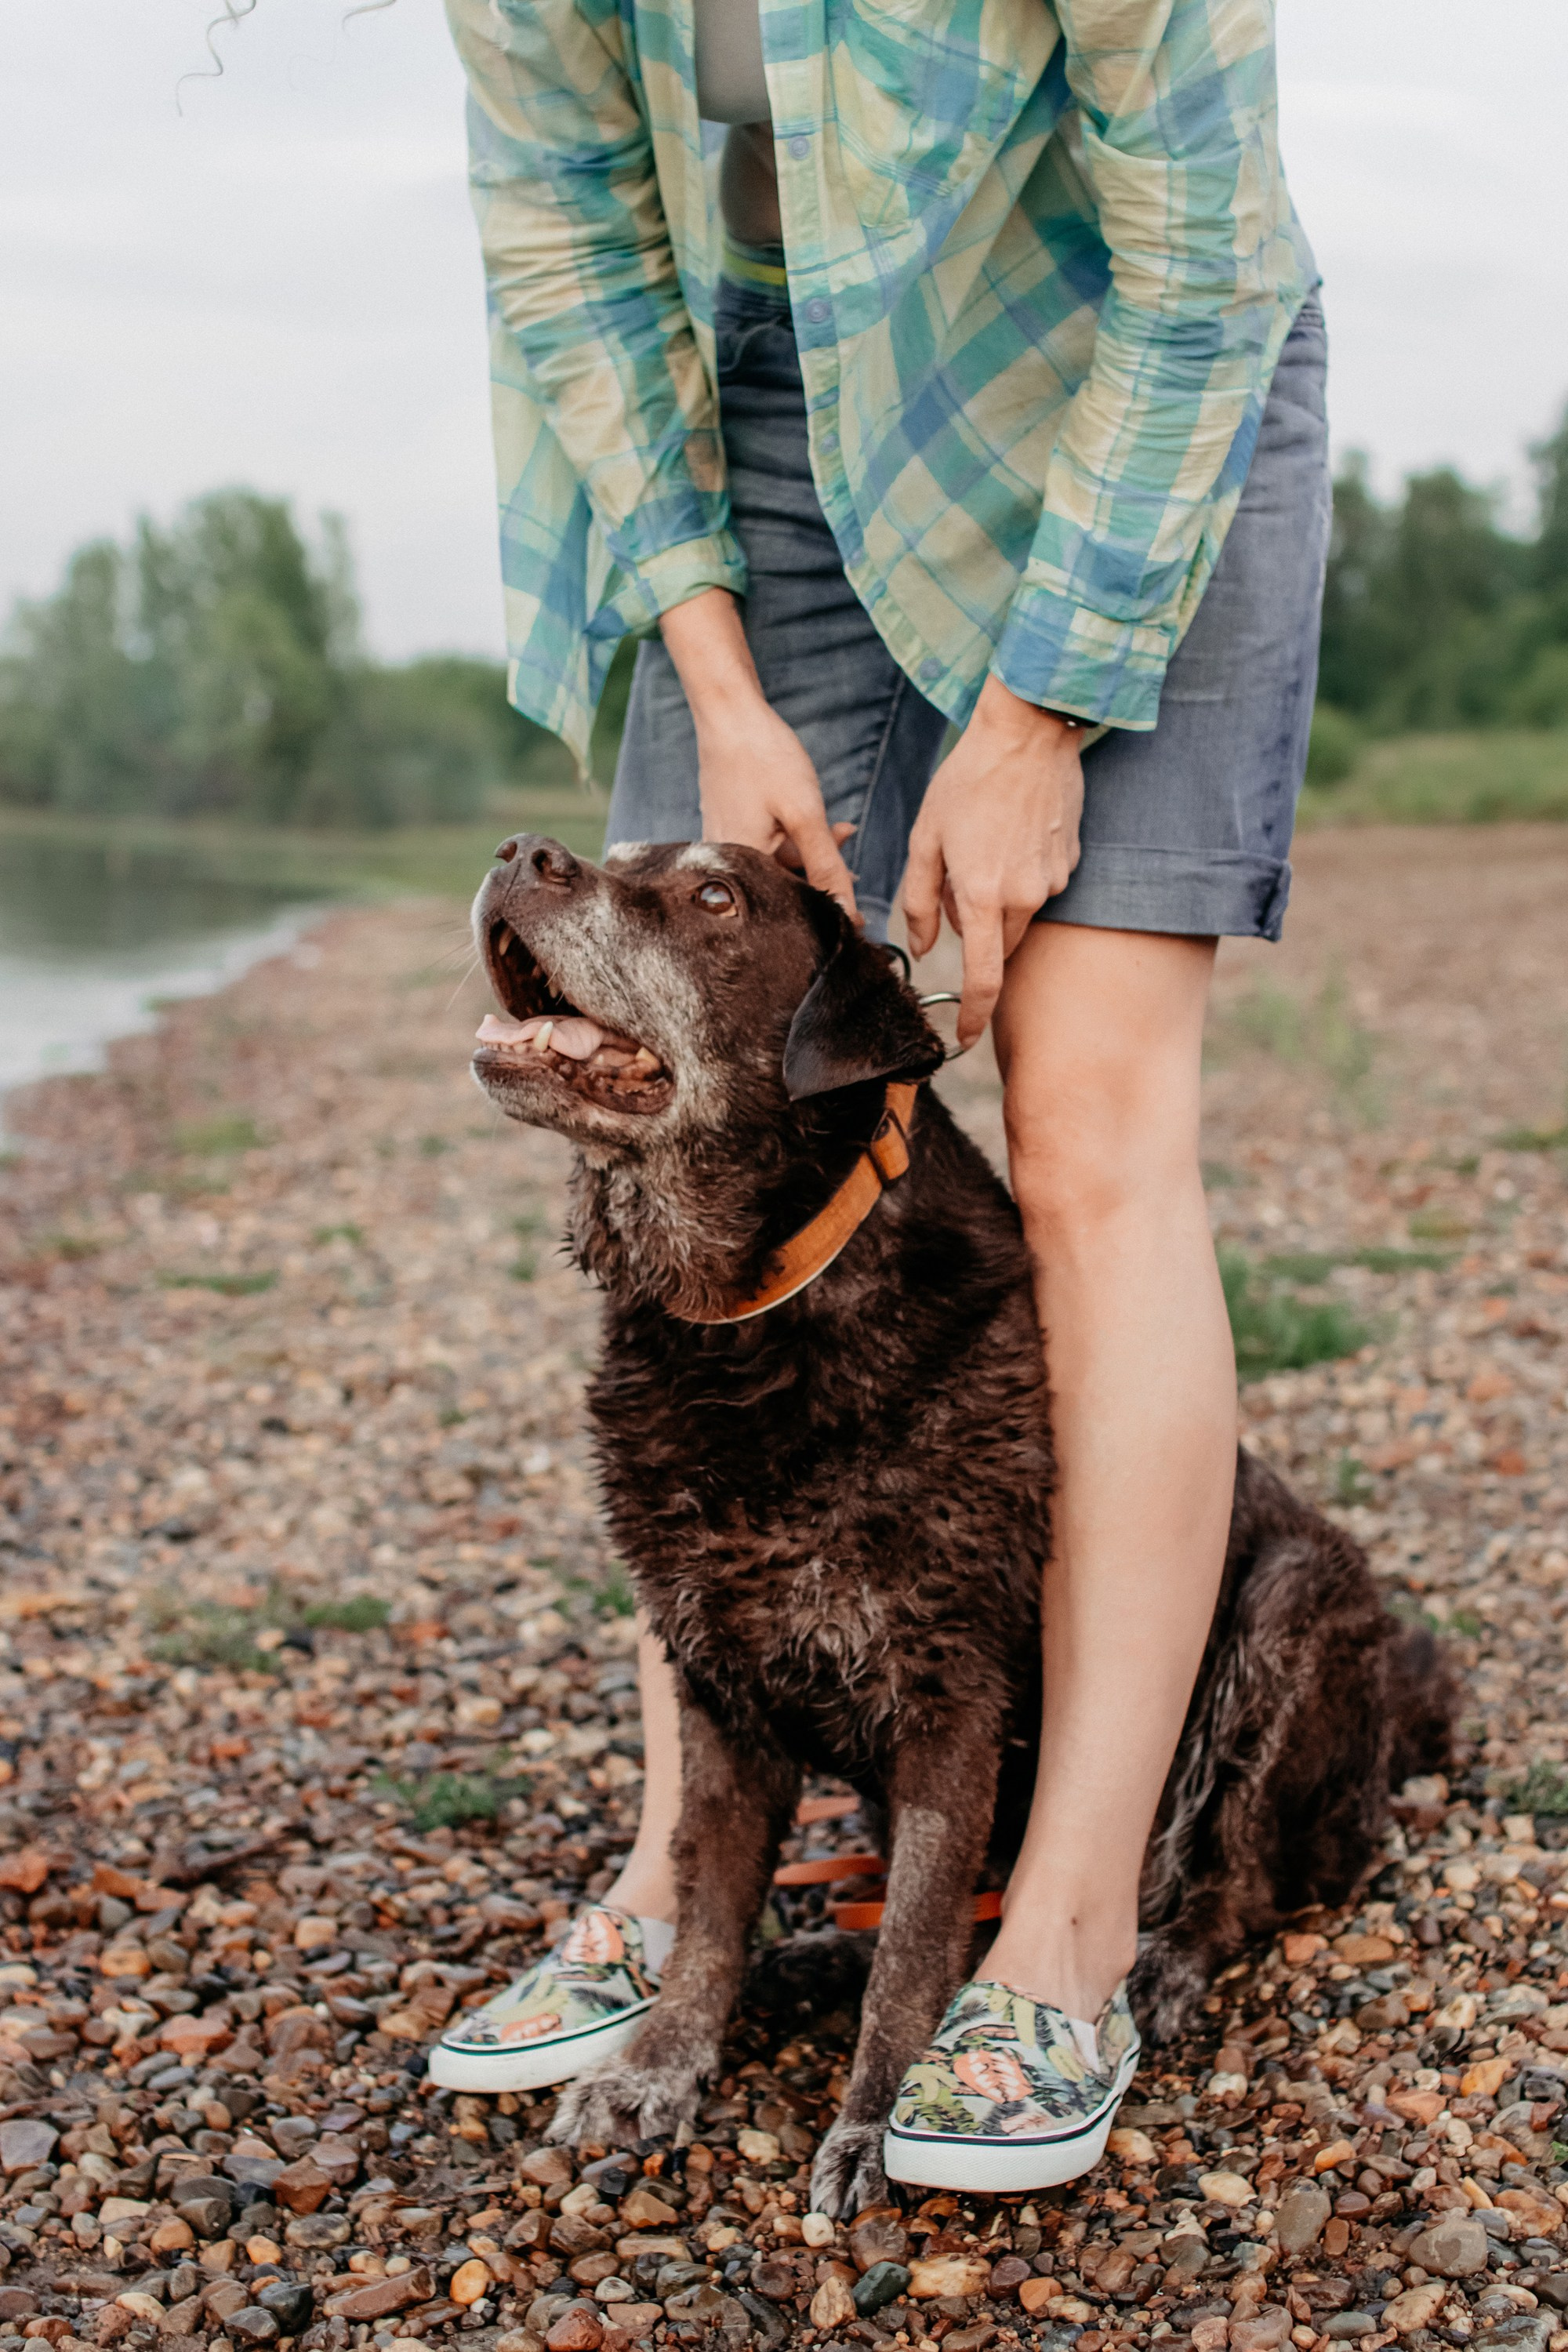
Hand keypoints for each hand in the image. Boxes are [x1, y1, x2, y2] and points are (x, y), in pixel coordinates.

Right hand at [660, 590, 857, 916]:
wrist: (729, 714)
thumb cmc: (764, 759)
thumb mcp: (804, 815)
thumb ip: (826, 866)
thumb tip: (846, 912)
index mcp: (741, 869)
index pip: (790, 906)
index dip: (827, 911)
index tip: (858, 916)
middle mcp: (726, 864)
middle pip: (782, 887)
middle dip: (822, 877)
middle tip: (854, 864)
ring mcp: (724, 845)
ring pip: (777, 864)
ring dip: (813, 854)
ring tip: (844, 832)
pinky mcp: (729, 828)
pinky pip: (766, 846)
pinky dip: (794, 840)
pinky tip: (817, 823)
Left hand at [903, 675, 1083, 1046]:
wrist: (1028, 734)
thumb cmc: (967, 782)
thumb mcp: (925, 839)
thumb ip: (919, 900)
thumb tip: (920, 947)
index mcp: (983, 897)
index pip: (982, 979)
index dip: (972, 1016)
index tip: (963, 1039)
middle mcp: (1025, 897)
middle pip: (996, 945)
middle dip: (973, 930)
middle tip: (955, 876)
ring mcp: (1054, 881)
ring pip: (1016, 915)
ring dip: (994, 899)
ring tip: (982, 841)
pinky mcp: (1070, 862)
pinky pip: (1037, 886)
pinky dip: (1018, 873)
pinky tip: (1008, 830)